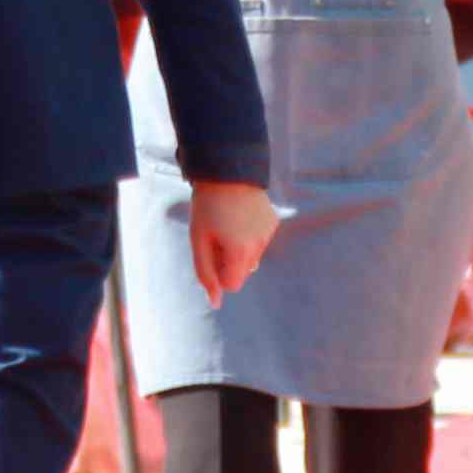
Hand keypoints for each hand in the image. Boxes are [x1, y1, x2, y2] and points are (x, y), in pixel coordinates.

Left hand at [189, 179, 282, 305]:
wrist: (227, 169)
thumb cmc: (207, 206)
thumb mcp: (198, 241)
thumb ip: (206, 274)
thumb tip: (216, 303)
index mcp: (241, 252)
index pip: (232, 284)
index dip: (218, 272)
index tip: (211, 252)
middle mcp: (260, 246)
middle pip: (243, 272)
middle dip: (229, 262)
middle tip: (216, 236)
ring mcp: (269, 233)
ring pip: (252, 257)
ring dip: (239, 249)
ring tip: (228, 223)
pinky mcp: (274, 222)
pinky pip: (260, 241)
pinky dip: (249, 236)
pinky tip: (240, 217)